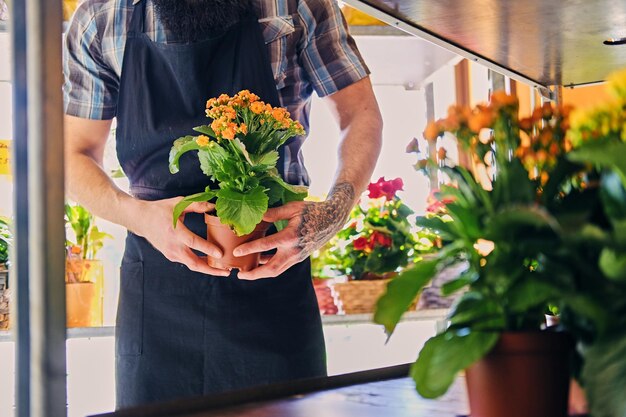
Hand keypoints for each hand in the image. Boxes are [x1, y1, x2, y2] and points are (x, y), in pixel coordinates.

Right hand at [129, 197, 229, 275]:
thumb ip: (197, 205)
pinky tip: (211, 262)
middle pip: (194, 263)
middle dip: (211, 269)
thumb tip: (214, 206)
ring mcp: (171, 253)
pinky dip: (200, 264)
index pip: (193, 243)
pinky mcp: (171, 256)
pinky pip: (188, 262)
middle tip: (227, 271)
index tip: (220, 254)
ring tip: (223, 269)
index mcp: (175, 232)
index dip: (208, 249)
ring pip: (192, 265)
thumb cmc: (160, 210)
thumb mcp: (178, 203)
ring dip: (207, 269)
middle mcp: (173, 246)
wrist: (141, 219)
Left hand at [234, 183, 355, 279]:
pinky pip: (281, 266)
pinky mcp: (298, 258)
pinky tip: (259, 262)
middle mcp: (294, 251)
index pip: (266, 246)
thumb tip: (257, 215)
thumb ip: (274, 213)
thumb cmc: (312, 211)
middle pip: (271, 269)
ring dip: (261, 273)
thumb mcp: (293, 208)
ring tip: (247, 273)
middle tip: (240, 274)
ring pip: (276, 270)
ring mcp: (297, 257)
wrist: (331, 220)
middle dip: (254, 274)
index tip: (237, 252)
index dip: (249, 249)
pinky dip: (269, 266)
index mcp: (290, 237)